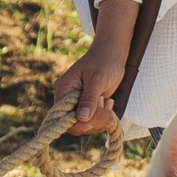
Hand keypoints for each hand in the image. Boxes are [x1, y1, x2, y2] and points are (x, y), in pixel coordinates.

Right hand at [59, 0, 140, 134]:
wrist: (113, 52)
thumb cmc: (104, 60)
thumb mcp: (97, 79)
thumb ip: (89, 99)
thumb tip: (81, 118)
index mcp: (64, 90)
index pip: (63, 117)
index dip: (77, 123)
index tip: (93, 119)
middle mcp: (68, 99)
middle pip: (75, 124)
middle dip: (93, 120)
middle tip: (105, 106)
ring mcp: (79, 103)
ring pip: (86, 125)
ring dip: (101, 118)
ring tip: (108, 102)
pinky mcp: (89, 106)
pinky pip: (94, 120)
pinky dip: (104, 116)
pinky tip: (109, 102)